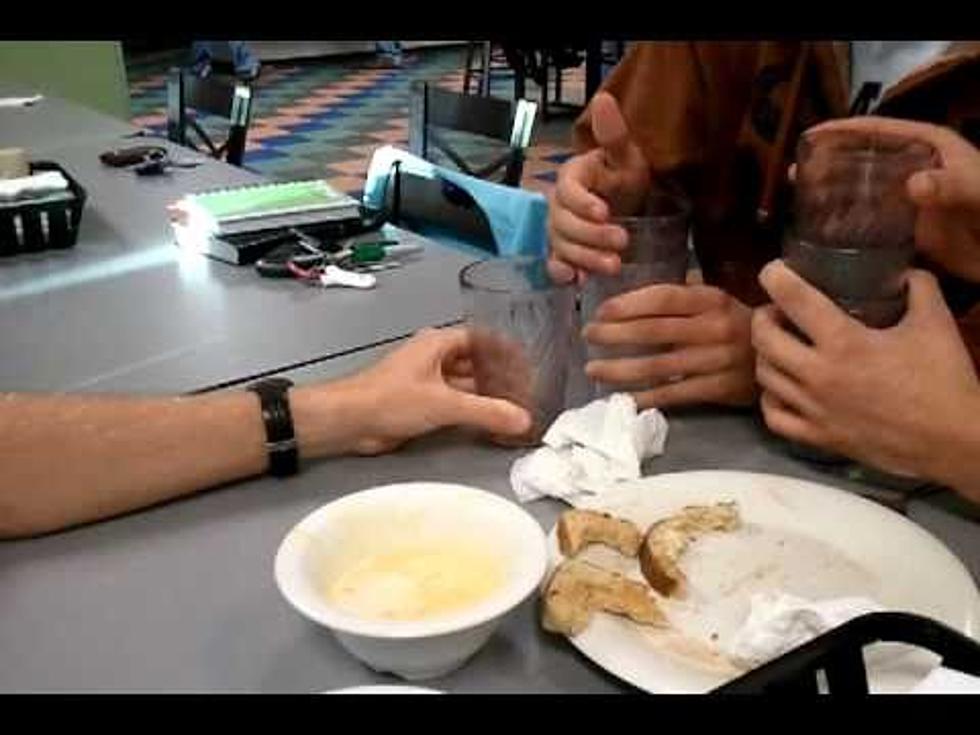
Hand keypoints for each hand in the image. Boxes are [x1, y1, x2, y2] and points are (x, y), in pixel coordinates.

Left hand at [294, 328, 531, 455]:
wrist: (349, 421)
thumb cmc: (388, 399)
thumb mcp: (445, 404)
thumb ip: (487, 412)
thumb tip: (522, 419)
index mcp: (438, 343)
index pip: (481, 339)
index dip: (505, 351)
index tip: (527, 363)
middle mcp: (433, 359)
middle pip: (475, 364)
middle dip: (499, 378)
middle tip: (527, 391)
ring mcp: (426, 382)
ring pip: (465, 387)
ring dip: (486, 398)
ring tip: (515, 409)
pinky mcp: (420, 405)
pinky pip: (454, 405)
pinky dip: (472, 413)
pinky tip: (489, 424)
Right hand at [547, 91, 651, 282]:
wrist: (626, 206)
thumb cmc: (624, 179)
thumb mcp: (627, 157)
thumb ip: (614, 134)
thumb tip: (604, 98)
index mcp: (571, 178)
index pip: (568, 190)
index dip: (583, 203)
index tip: (605, 212)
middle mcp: (558, 205)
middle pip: (564, 223)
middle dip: (592, 235)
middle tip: (623, 241)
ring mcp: (558, 231)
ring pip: (562, 246)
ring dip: (585, 258)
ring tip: (614, 266)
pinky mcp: (563, 253)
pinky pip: (555, 264)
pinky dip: (563, 273)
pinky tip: (576, 281)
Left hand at [582, 283, 757, 408]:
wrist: (788, 358)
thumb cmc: (743, 325)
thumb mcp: (720, 301)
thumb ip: (685, 294)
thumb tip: (638, 291)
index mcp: (712, 300)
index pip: (663, 299)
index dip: (629, 304)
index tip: (600, 310)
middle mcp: (714, 328)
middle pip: (655, 332)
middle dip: (615, 335)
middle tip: (588, 336)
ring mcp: (717, 361)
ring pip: (659, 367)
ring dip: (621, 369)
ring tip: (593, 369)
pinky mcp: (719, 390)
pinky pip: (675, 394)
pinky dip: (646, 397)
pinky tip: (623, 398)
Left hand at [753, 260, 979, 487]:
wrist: (954, 442)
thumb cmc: (944, 382)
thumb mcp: (936, 324)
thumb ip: (918, 288)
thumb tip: (904, 270)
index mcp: (844, 343)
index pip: (794, 299)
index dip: (775, 277)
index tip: (773, 270)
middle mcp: (819, 376)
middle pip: (764, 338)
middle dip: (763, 316)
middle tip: (776, 310)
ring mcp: (814, 410)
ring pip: (764, 376)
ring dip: (764, 354)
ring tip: (779, 344)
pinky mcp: (819, 438)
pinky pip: (774, 416)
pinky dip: (771, 398)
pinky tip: (783, 388)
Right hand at [806, 116, 979, 282]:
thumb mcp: (978, 193)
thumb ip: (952, 186)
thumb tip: (912, 184)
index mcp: (931, 149)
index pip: (882, 131)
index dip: (845, 130)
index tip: (811, 135)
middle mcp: (916, 172)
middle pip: (866, 160)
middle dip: (830, 163)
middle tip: (795, 174)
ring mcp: (911, 204)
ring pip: (865, 194)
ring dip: (834, 196)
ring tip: (799, 202)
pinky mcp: (910, 233)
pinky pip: (872, 226)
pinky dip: (849, 229)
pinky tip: (824, 237)